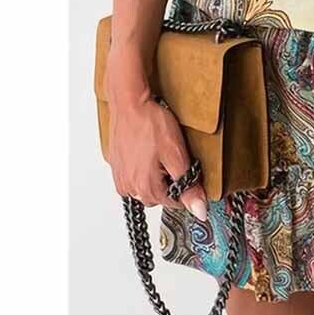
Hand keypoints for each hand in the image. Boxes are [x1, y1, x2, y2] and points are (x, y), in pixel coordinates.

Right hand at [104, 44, 208, 220]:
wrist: (129, 103)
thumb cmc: (151, 124)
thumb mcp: (177, 154)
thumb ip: (188, 186)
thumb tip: (199, 211)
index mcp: (146, 188)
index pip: (175, 202)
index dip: (186, 187)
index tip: (188, 171)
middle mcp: (128, 187)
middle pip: (159, 196)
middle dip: (170, 180)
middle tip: (173, 156)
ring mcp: (119, 176)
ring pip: (145, 186)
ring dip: (155, 174)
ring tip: (159, 151)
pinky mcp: (115, 165)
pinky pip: (133, 174)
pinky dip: (142, 166)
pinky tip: (147, 150)